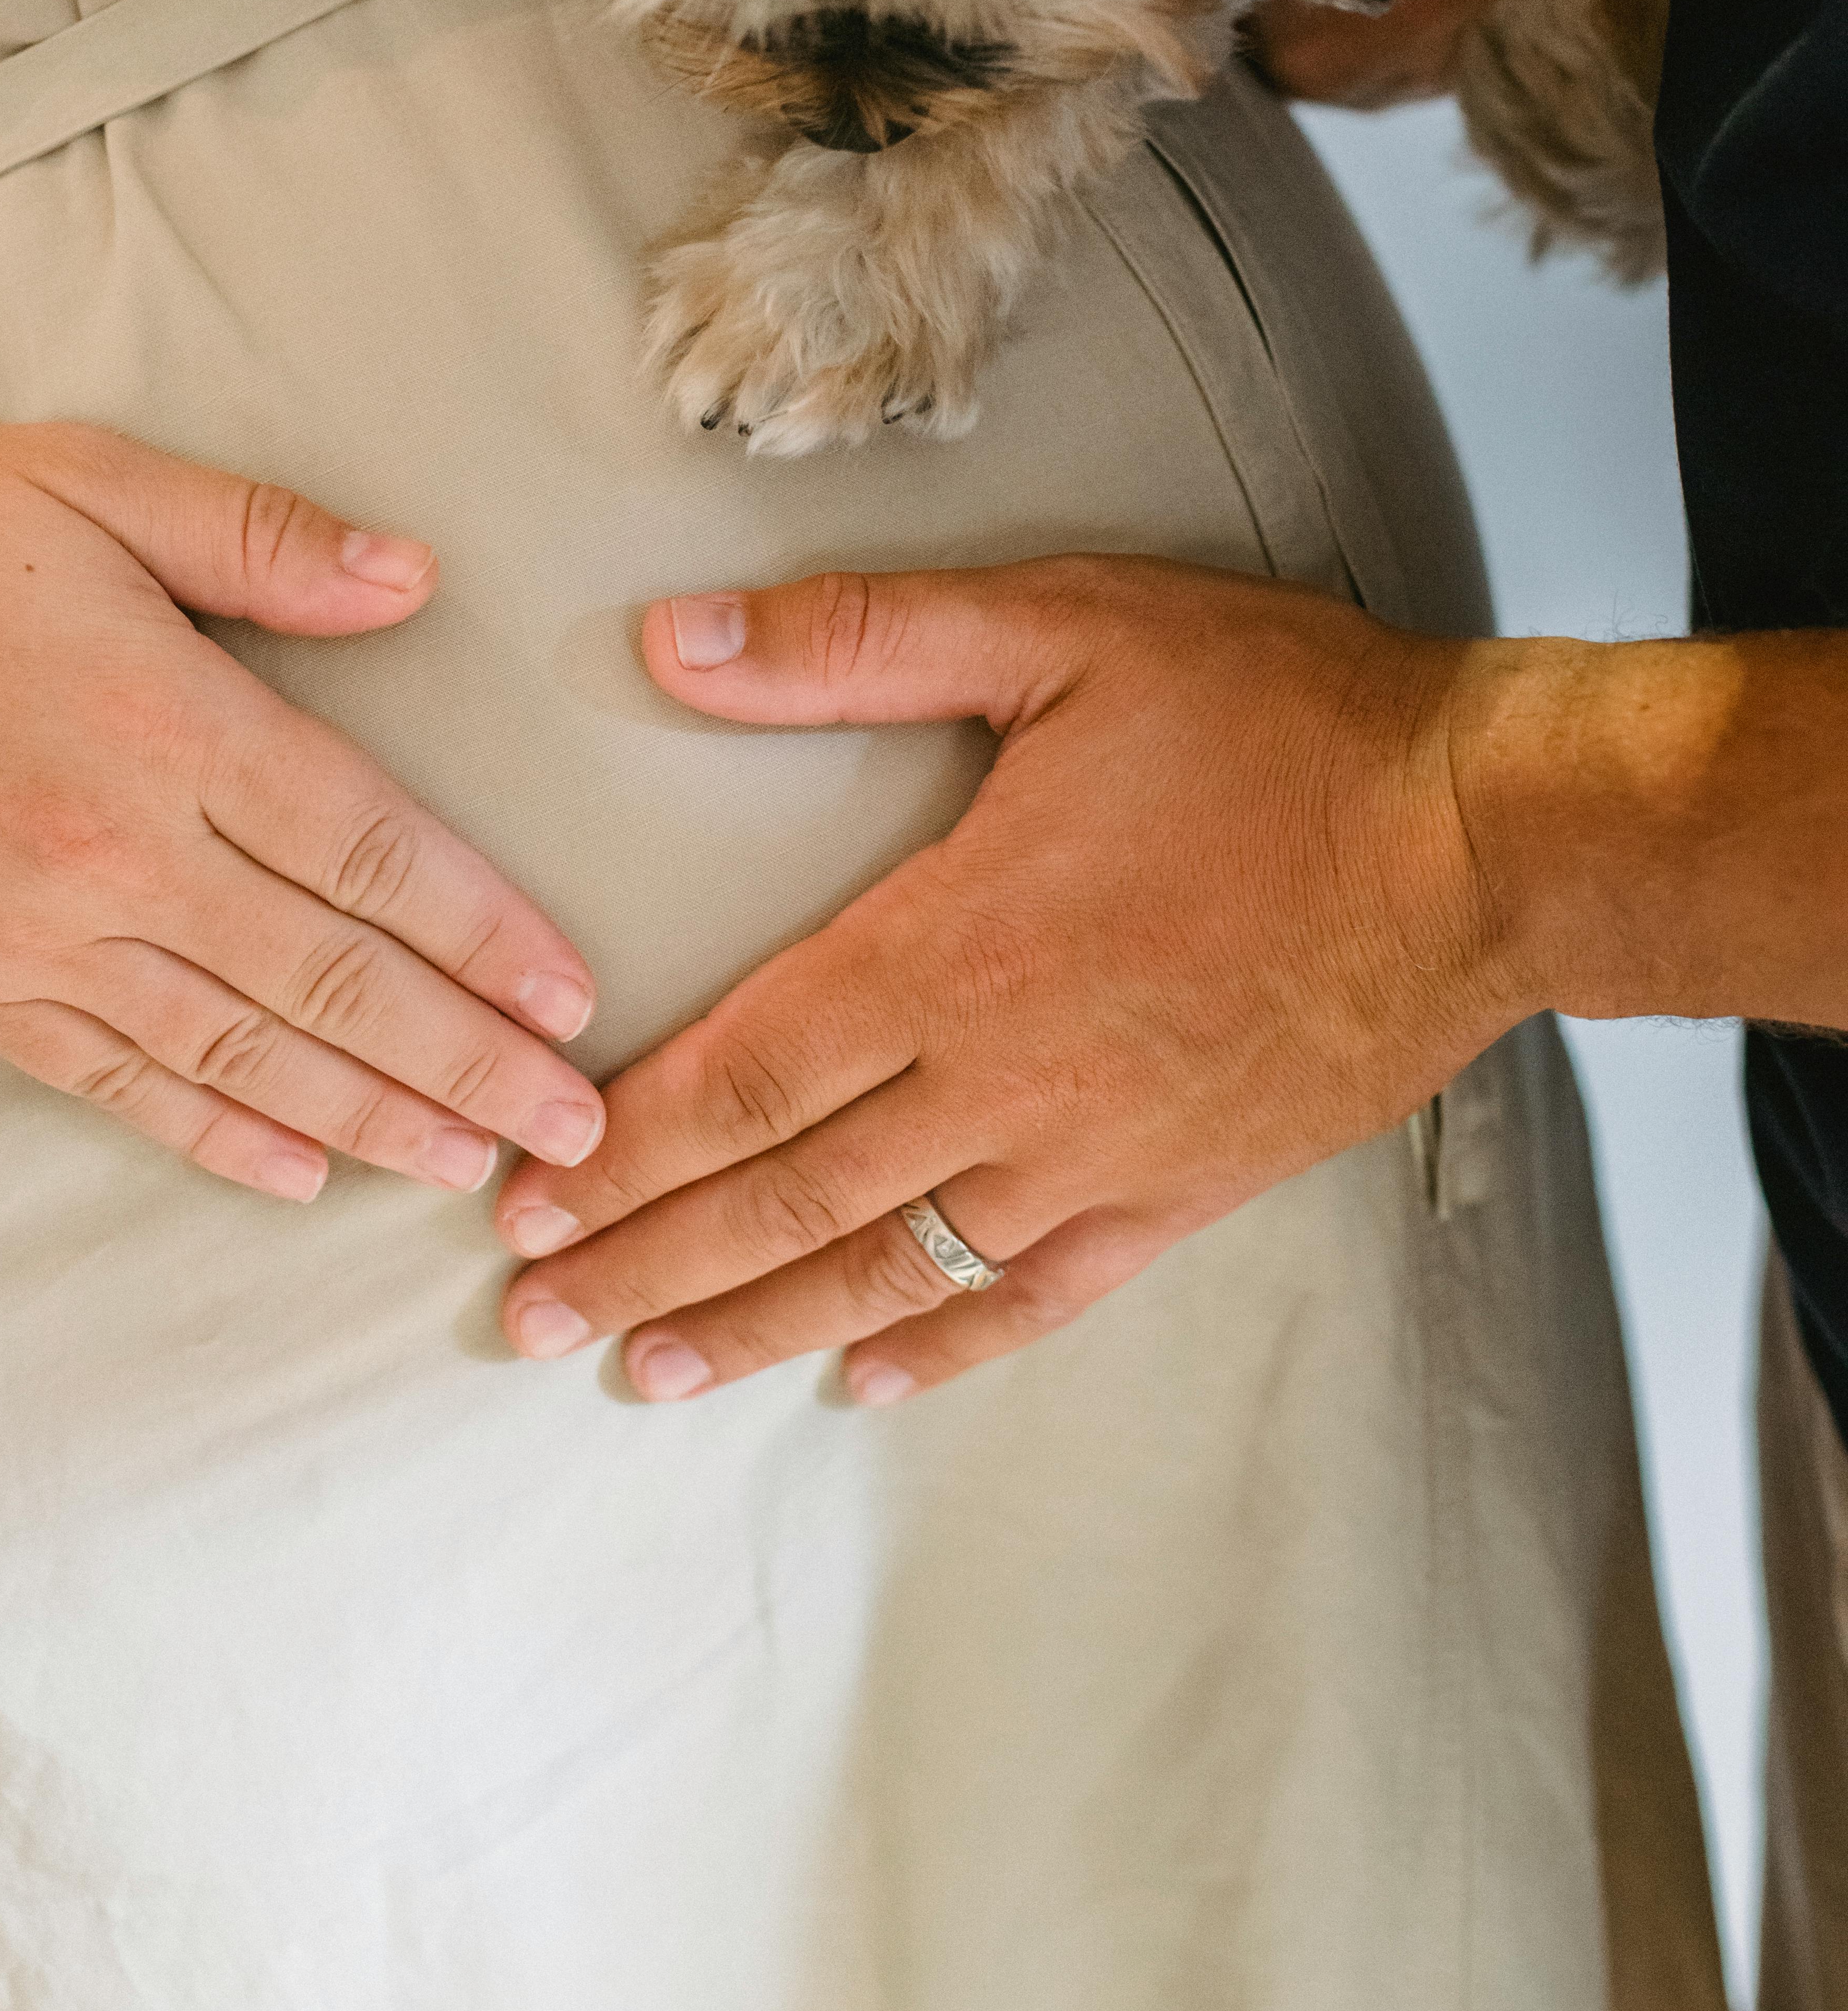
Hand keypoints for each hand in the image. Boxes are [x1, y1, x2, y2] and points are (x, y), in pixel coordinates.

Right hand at [0, 425, 604, 1199]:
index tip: (571, 996)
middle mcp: (111, 852)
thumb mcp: (89, 482)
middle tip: (572, 1124)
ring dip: (371, 1116)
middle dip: (466, 1060)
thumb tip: (413, 578)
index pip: (366, 854)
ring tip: (472, 1162)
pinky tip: (303, 1173)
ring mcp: (34, 937)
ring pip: (240, 1052)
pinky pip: (116, 1083)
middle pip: (329, 977)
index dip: (483, 935)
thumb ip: (262, 538)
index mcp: (163, 722)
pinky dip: (218, 1136)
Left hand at [493, 558, 1530, 1400]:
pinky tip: (861, 1381)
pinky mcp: (1179, 1193)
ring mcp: (1095, 1154)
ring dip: (755, 1325)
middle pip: (788, 1194)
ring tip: (643, 1373)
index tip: (527, 1199)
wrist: (1484, 838)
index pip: (748, 1071)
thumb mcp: (1062, 629)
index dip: (627, 1146)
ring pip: (890, 1269)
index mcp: (957, 945)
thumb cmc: (1275, 723)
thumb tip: (674, 642)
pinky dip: (940, 1347)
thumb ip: (859, 644)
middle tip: (525, 1319)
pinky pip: (1034, 1297)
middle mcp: (1007, 1078)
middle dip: (647, 1262)